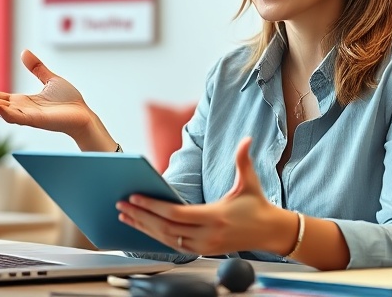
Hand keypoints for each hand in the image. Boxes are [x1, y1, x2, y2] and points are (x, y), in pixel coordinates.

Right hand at [0, 50, 113, 149]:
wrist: (84, 114)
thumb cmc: (69, 101)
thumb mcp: (50, 79)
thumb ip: (36, 68)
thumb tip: (24, 52)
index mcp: (21, 101)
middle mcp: (20, 109)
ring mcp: (27, 116)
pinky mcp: (37, 121)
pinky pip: (18, 118)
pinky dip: (6, 113)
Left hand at [116, 137, 295, 255]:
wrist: (270, 232)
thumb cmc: (257, 206)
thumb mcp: (250, 181)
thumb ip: (243, 159)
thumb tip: (246, 139)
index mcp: (215, 217)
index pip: (175, 214)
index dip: (153, 206)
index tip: (135, 197)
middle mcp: (207, 235)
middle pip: (165, 228)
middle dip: (141, 217)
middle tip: (121, 205)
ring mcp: (204, 246)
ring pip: (166, 240)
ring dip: (143, 228)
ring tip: (125, 216)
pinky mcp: (203, 251)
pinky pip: (173, 245)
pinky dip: (155, 237)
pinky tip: (142, 227)